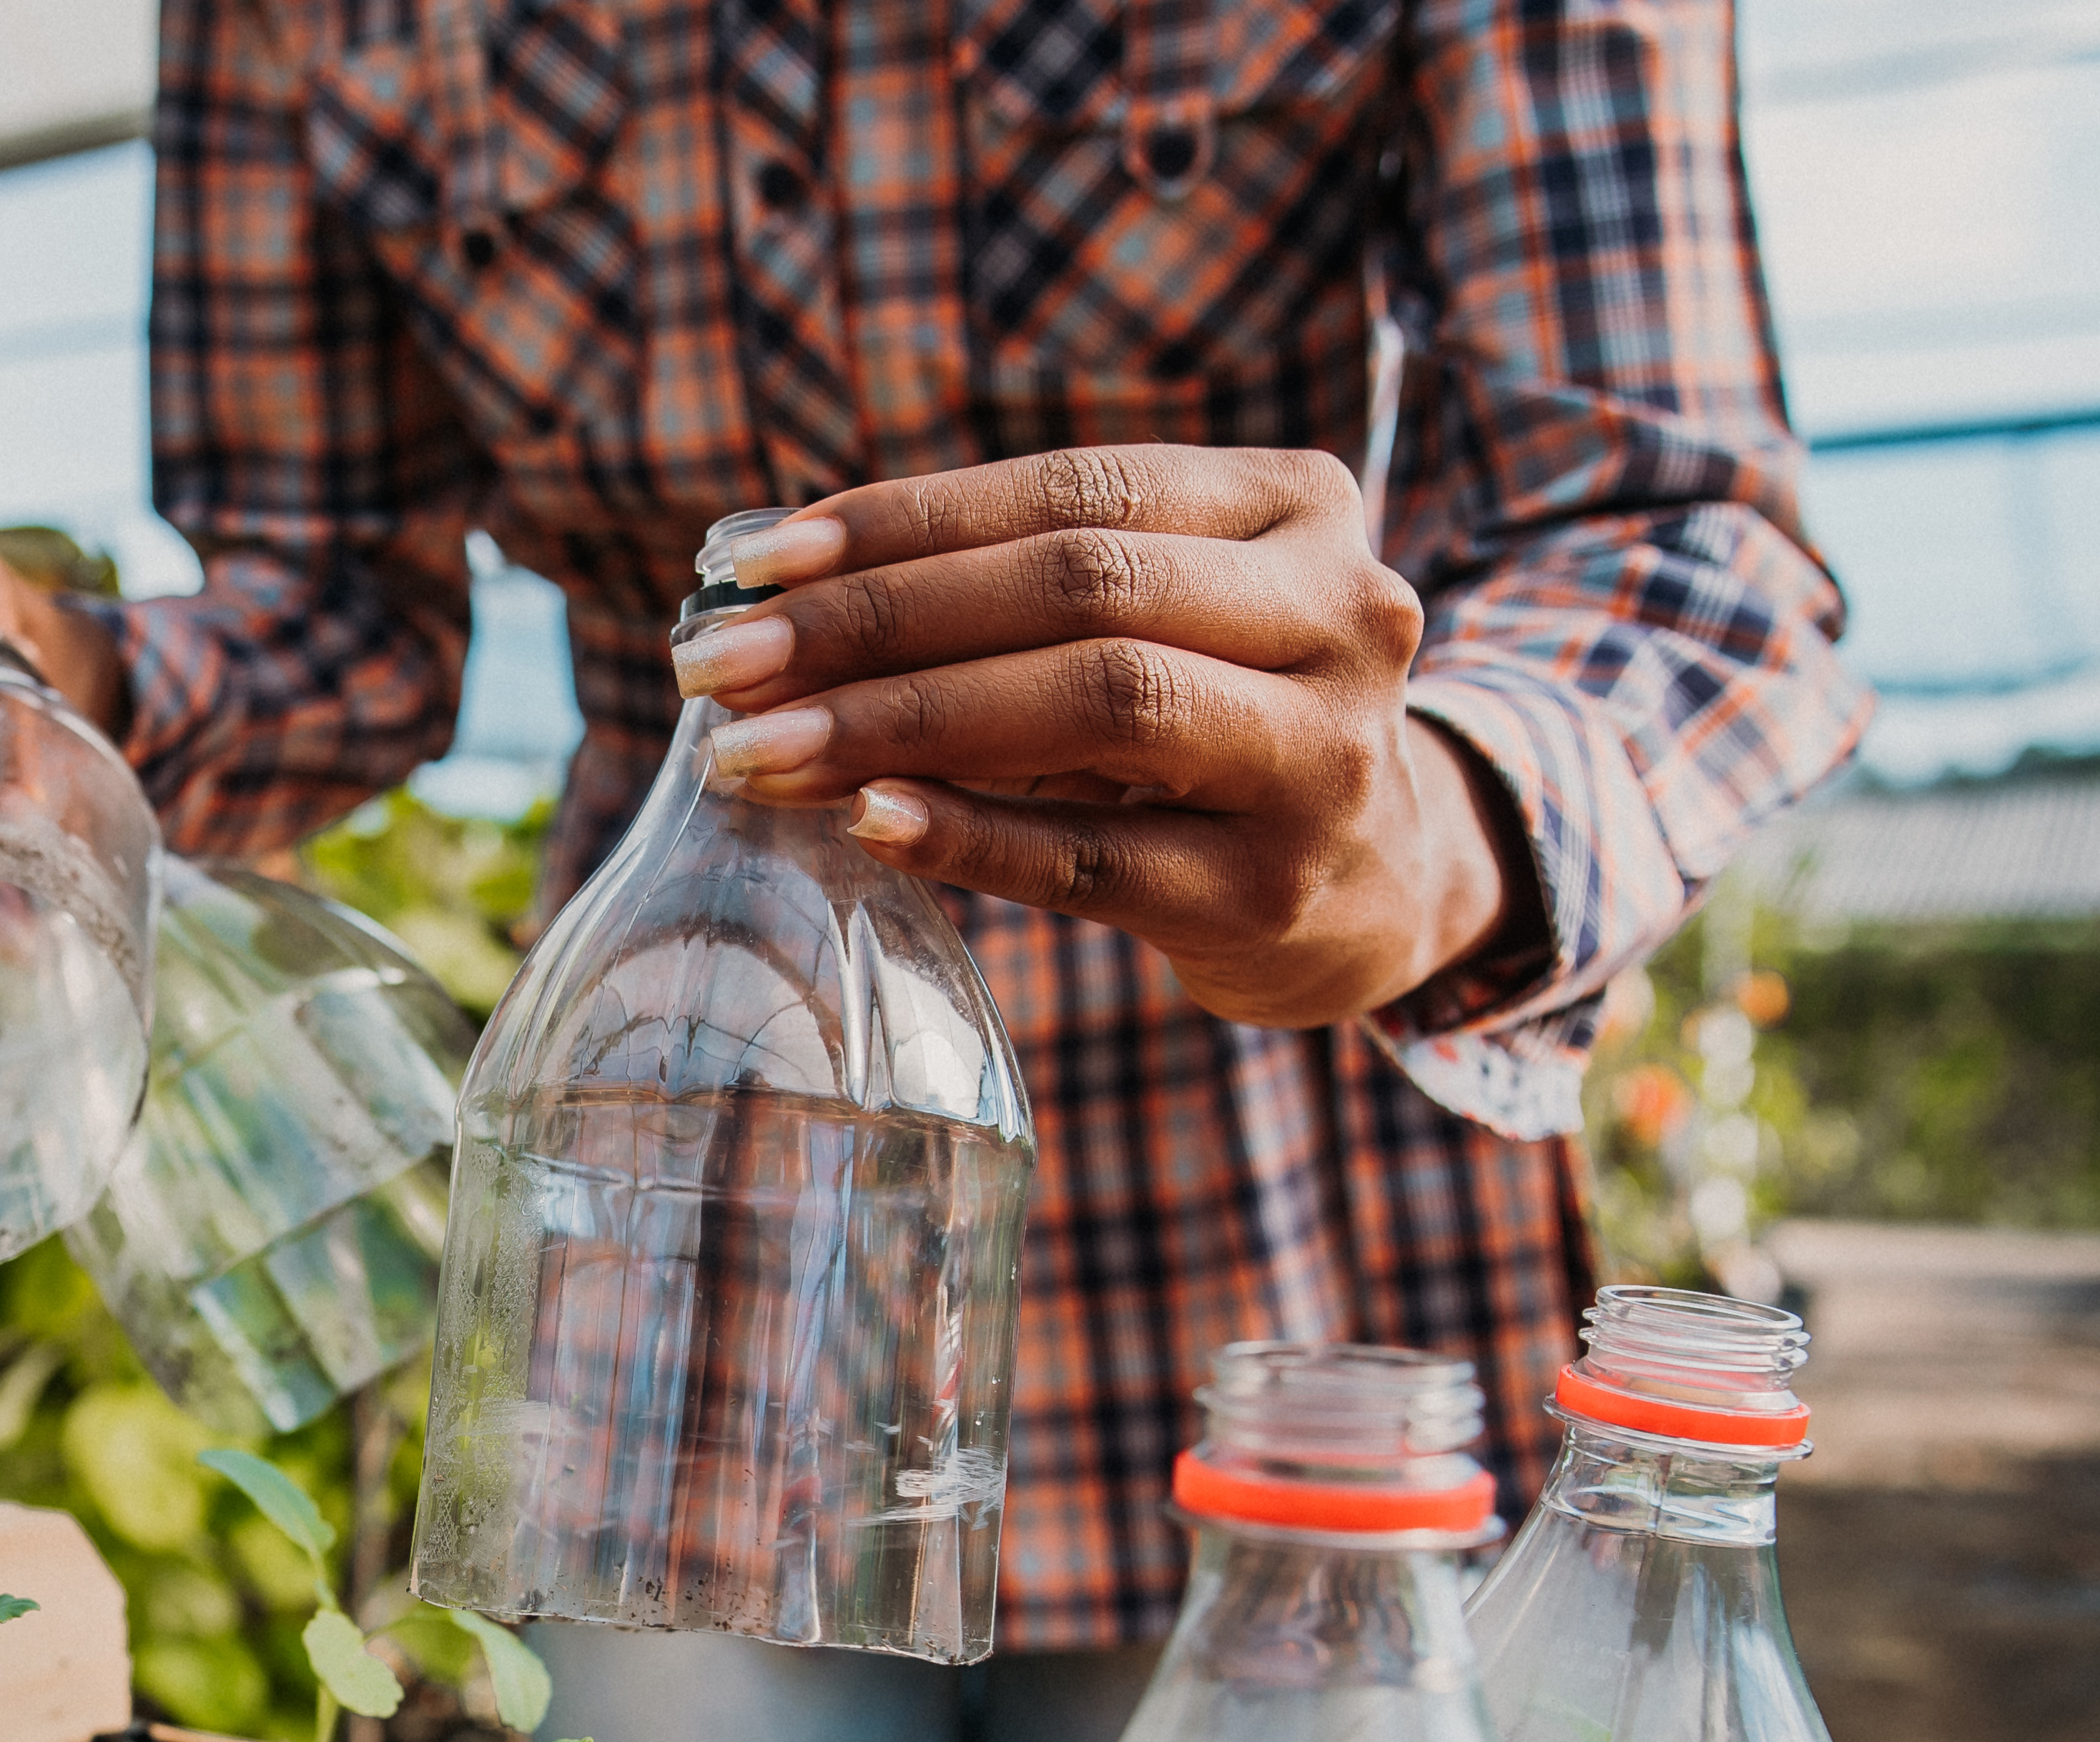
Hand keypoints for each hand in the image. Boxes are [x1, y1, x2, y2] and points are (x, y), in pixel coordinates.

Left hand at [674, 448, 1536, 1028]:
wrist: (1381, 881)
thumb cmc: (1214, 725)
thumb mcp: (1159, 619)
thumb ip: (1012, 587)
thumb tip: (765, 581)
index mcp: (1298, 510)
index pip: (1072, 491)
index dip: (902, 522)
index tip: (747, 564)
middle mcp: (1337, 616)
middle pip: (1078, 589)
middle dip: (875, 623)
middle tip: (717, 667)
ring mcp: (1319, 759)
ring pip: (1095, 704)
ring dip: (900, 724)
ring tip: (755, 751)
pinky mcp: (1271, 893)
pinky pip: (1091, 856)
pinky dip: (969, 833)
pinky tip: (861, 820)